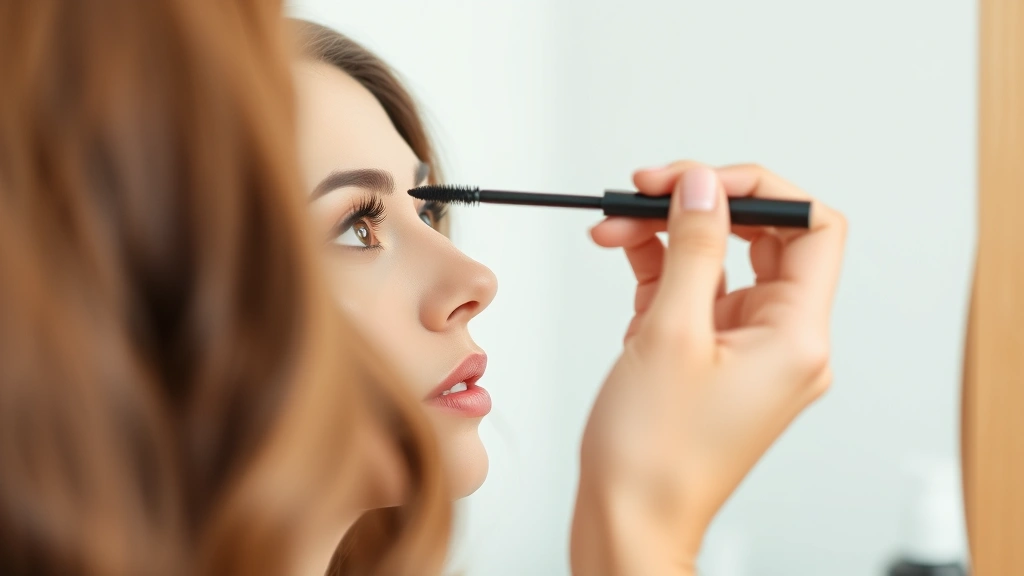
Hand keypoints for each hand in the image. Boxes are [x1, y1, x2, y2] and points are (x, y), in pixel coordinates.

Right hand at [571, 163, 846, 574]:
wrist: (628, 519)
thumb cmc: (653, 457)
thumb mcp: (670, 333)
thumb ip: (694, 247)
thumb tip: (702, 186)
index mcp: (796, 336)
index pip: (811, 228)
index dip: (759, 191)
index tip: (699, 182)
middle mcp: (782, 341)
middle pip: (761, 239)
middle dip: (699, 206)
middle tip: (646, 191)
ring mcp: (746, 350)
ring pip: (720, 263)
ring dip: (668, 236)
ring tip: (614, 225)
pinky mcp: (711, 358)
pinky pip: (696, 295)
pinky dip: (661, 270)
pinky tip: (624, 255)